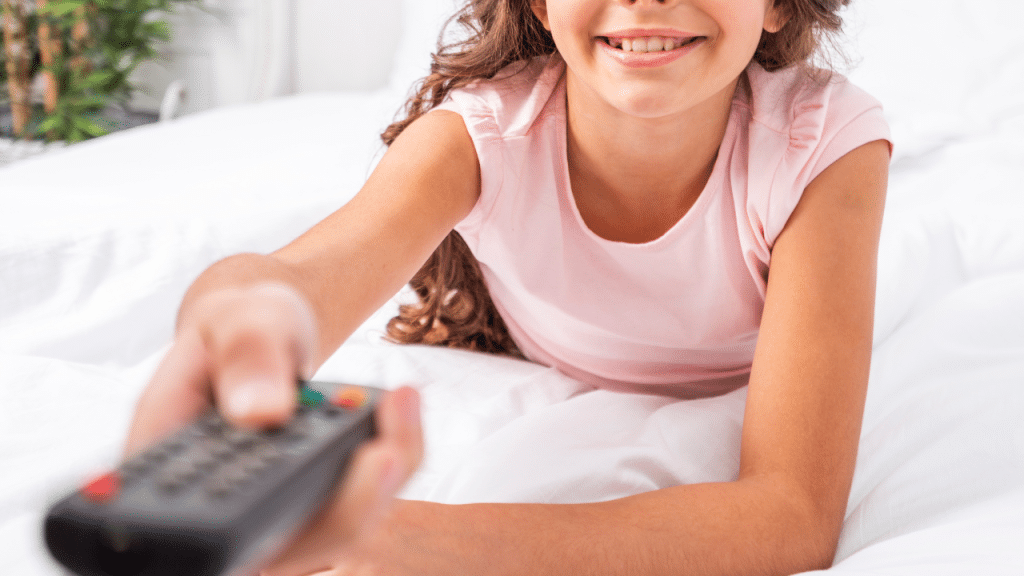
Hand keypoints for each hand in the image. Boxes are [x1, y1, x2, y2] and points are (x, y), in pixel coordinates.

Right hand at [124, 282, 423, 571]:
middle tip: (385, 452)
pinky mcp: (317, 501)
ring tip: (401, 406)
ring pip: (334, 529)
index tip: (303, 485)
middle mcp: (218, 503)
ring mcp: (271, 509)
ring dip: (382, 478)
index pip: (199, 525)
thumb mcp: (237, 317)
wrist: (261, 333)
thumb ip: (244, 357)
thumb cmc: (237, 327)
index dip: (250, 530)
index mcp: (170, 459)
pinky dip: (394, 458)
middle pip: (283, 546)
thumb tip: (260, 413)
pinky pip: (364, 500)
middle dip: (345, 504)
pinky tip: (402, 409)